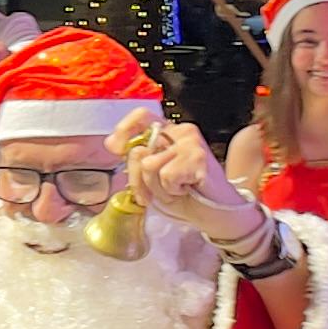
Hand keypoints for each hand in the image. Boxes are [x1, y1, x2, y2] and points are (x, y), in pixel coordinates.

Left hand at [117, 116, 250, 237]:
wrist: (216, 212)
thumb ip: (138, 158)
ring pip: (149, 165)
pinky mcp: (197, 157)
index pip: (142, 116)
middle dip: (137, 181)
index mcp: (170, 132)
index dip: (124, 129)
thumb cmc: (186, 194)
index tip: (115, 148)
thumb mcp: (155, 176)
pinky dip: (172, 191)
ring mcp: (191, 143)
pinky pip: (166, 176)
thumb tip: (112, 144)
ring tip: (175, 191)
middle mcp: (181, 132)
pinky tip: (187, 189)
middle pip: (138, 151)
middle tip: (152, 195)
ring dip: (157, 188)